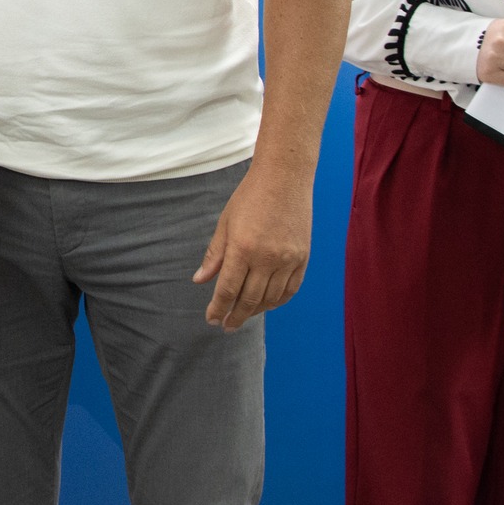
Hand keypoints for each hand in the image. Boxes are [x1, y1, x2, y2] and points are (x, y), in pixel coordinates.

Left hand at [193, 165, 310, 330]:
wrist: (285, 178)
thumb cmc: (250, 197)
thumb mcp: (225, 223)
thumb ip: (214, 255)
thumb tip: (200, 281)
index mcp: (242, 248)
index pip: (227, 290)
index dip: (218, 309)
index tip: (212, 320)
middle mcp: (266, 258)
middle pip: (249, 300)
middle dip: (235, 317)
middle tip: (226, 326)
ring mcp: (288, 260)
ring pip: (271, 299)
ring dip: (255, 312)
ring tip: (243, 316)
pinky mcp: (302, 258)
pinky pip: (290, 290)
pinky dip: (277, 301)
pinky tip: (266, 304)